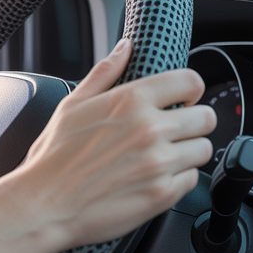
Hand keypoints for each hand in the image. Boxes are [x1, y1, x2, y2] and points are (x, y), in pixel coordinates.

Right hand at [1, 38, 216, 250]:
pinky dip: (178, 180)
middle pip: (207, 117)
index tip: (184, 100)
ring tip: (163, 157)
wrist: (45, 205)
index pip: (191, 82)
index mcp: (131, 100)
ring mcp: (159, 163)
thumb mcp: (73, 105)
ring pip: (204, 149)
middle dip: (194, 122)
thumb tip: (125, 47)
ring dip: (188, 152)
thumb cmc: (53, 158)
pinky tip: (154, 178)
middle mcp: (150, 129)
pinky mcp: (162, 194)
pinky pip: (192, 180)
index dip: (191, 90)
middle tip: (175, 132)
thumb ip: (105, 72)